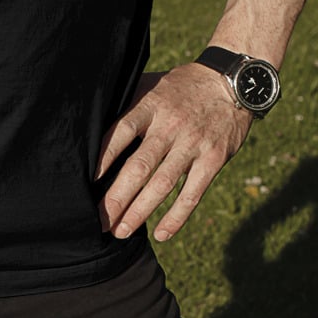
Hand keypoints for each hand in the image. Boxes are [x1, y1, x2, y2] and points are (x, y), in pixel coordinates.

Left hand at [95, 64, 252, 241]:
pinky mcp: (214, 159)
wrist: (230, 83)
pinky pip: (193, 193)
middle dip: (117, 196)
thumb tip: (94, 128)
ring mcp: (193, 144)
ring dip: (140, 211)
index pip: (121, 132)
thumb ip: (127, 104)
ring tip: (122, 231)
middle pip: (139, 166)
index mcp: (149, 105)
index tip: (87, 182)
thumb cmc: (179, 87)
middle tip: (100, 220)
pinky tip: (161, 234)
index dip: (104, 157)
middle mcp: (169, 125)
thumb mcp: (150, 84)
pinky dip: (177, 216)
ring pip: (163, 184)